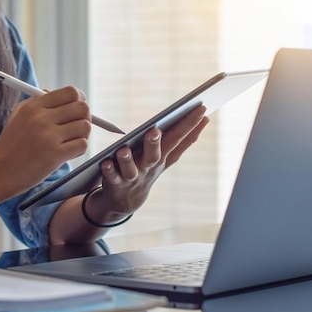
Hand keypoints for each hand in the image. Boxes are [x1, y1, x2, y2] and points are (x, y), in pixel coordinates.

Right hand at [0, 86, 90, 195]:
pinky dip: (78, 149)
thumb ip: (37, 102)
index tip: (78, 109)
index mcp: (34, 106)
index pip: (70, 92)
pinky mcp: (54, 155)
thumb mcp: (18, 116)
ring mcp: (48, 137)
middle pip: (82, 108)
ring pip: (85, 126)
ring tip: (70, 142)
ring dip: (82, 135)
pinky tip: (66, 153)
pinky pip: (82, 145)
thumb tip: (57, 93)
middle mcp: (41, 118)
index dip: (80, 100)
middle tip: (77, 127)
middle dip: (85, 117)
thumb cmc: (10, 145)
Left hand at [86, 105, 208, 221]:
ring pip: (130, 169)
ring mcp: (132, 177)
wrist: (126, 201)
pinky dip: (109, 170)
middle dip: (154, 143)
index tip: (201, 110)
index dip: (190, 126)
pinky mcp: (115, 184)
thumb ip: (184, 140)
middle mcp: (149, 166)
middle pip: (154, 155)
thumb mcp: (168, 156)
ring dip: (127, 160)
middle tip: (154, 131)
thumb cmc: (147, 170)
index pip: (178, 140)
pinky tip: (105, 163)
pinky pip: (111, 177)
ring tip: (123, 150)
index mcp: (162, 156)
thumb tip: (205, 118)